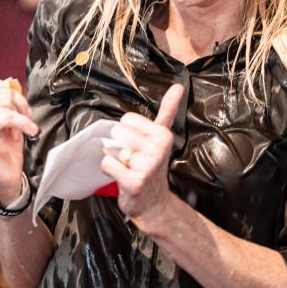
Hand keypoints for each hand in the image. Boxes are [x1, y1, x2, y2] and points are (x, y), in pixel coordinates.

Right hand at [0, 61, 38, 200]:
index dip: (6, 89)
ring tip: (25, 128)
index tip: (19, 102)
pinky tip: (22, 134)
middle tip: (27, 116)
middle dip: (17, 103)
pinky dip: (15, 124)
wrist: (9, 174)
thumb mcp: (3, 112)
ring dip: (19, 117)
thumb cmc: (6, 144)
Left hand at [100, 83, 183, 231]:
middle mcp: (158, 149)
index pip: (126, 119)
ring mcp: (148, 166)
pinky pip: (107, 163)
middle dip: (119, 146)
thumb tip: (179, 85)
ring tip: (129, 168)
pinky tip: (122, 177)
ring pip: (111, 149)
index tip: (139, 145)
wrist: (154, 202)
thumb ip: (168, 110)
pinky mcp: (135, 182)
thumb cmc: (152, 165)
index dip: (127, 132)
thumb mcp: (162, 137)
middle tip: (132, 159)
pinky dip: (109, 170)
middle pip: (117, 132)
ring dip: (115, 160)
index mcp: (163, 135)